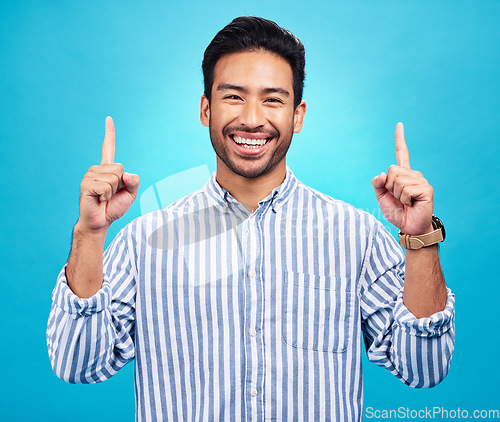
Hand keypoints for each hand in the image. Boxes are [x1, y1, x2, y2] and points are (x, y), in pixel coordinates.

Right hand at [78, 117, 139, 231]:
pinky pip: (106, 186)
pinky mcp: (86, 184)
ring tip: (104, 197)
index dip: (109, 133)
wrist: (101, 221)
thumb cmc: (114, 207)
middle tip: (111, 194)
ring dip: (113, 191)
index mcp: (108, 169)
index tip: (108, 118)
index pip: (108, 147)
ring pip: (114, 178)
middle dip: (120, 184)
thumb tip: (126, 174)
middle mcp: (97, 169)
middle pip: (120, 168)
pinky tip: (99, 199)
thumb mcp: (131, 194)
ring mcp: (90, 175)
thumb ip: (134, 181)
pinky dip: (106, 196)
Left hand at [372, 122, 433, 234]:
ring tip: (405, 202)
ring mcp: (421, 180)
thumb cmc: (397, 212)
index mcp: (402, 174)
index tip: (399, 124)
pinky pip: (406, 189)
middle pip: (392, 170)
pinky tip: (412, 203)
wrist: (408, 227)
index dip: (399, 139)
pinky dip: (405, 199)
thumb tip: (381, 174)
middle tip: (398, 198)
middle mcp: (413, 174)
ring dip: (397, 195)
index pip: (401, 153)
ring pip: (398, 181)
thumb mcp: (381, 198)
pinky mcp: (426, 188)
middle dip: (389, 187)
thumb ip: (378, 185)